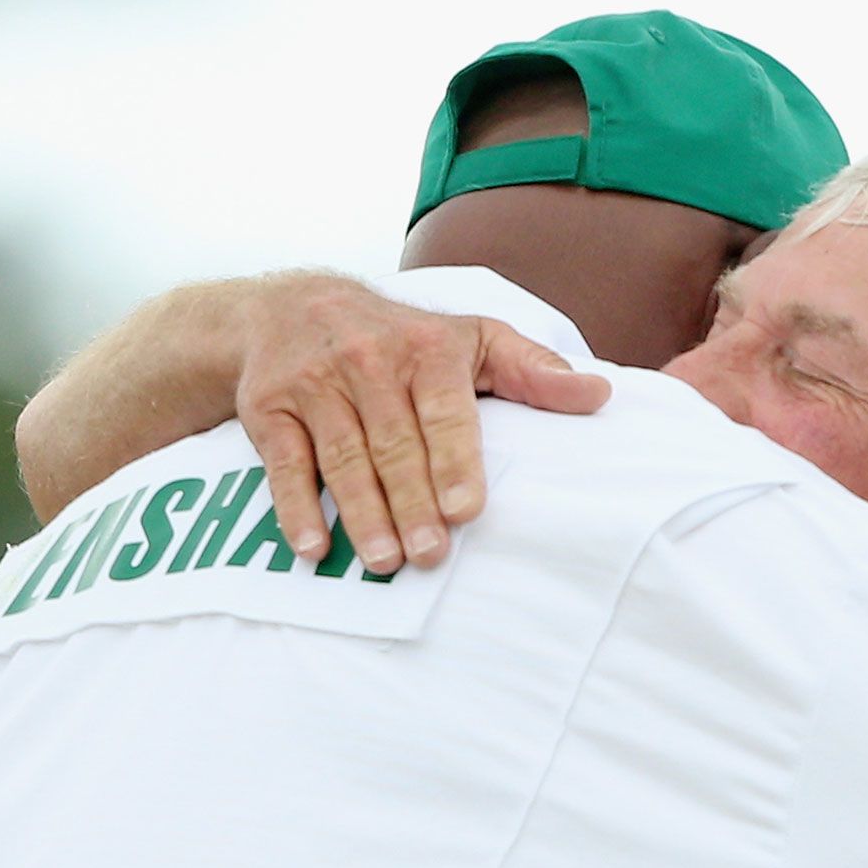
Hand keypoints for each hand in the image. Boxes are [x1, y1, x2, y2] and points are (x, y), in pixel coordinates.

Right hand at [233, 274, 609, 573]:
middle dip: (411, 503)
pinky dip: (296, 507)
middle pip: (393, 444)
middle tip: (430, 556)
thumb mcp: (471, 339)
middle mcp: (368, 360)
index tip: (465, 510)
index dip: (453, 462)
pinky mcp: (269, 407)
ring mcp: (315, 384)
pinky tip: (314, 547)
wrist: (292, 307)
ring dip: (361, 513)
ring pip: (342, 457)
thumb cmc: (402, 338)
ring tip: (383, 560)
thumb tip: (599, 394)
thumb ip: (532, 370)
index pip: (444, 411)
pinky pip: (284, 464)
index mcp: (426, 348)